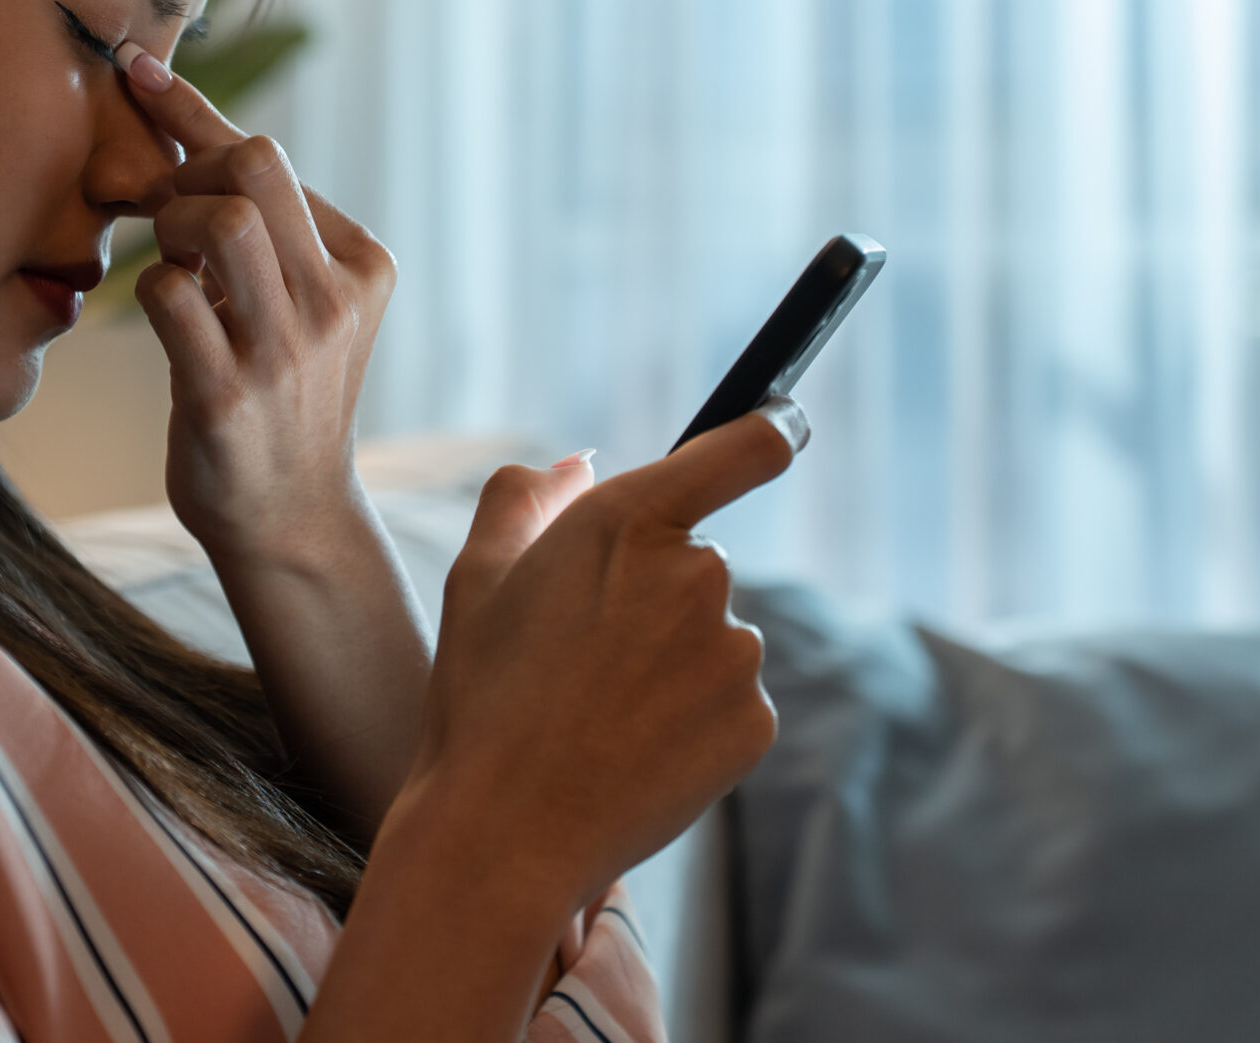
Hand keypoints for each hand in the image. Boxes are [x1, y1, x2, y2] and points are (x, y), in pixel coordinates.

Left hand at [113, 43, 396, 558]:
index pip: (271, 156)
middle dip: (184, 166)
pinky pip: (168, 296)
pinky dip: (145, 287)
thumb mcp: (299, 305)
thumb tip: (186, 134)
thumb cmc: (278, 396)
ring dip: (164, 223)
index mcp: (361, 264)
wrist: (290, 518)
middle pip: (254, 164)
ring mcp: (287, 349)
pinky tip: (156, 310)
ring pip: (217, 221)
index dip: (192, 107)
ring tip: (159, 257)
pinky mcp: (229, 396)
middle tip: (153, 204)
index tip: (137, 70)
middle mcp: (334, 300)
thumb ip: (266, 233)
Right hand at [399, 405, 805, 921]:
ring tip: (600, 714)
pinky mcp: (755, 722)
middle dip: (655, 596)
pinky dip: (693, 722)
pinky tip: (633, 750)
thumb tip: (578, 464)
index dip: (770, 432)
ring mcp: (734, 652)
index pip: (747, 447)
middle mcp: (699, 573)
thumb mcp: (478, 577)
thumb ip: (526, 498)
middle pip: (699, 562)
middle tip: (585, 656)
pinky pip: (730, 703)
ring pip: (715, 638)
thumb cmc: (483, 695)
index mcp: (630, 520)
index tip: (782, 429)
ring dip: (674, 664)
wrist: (506, 830)